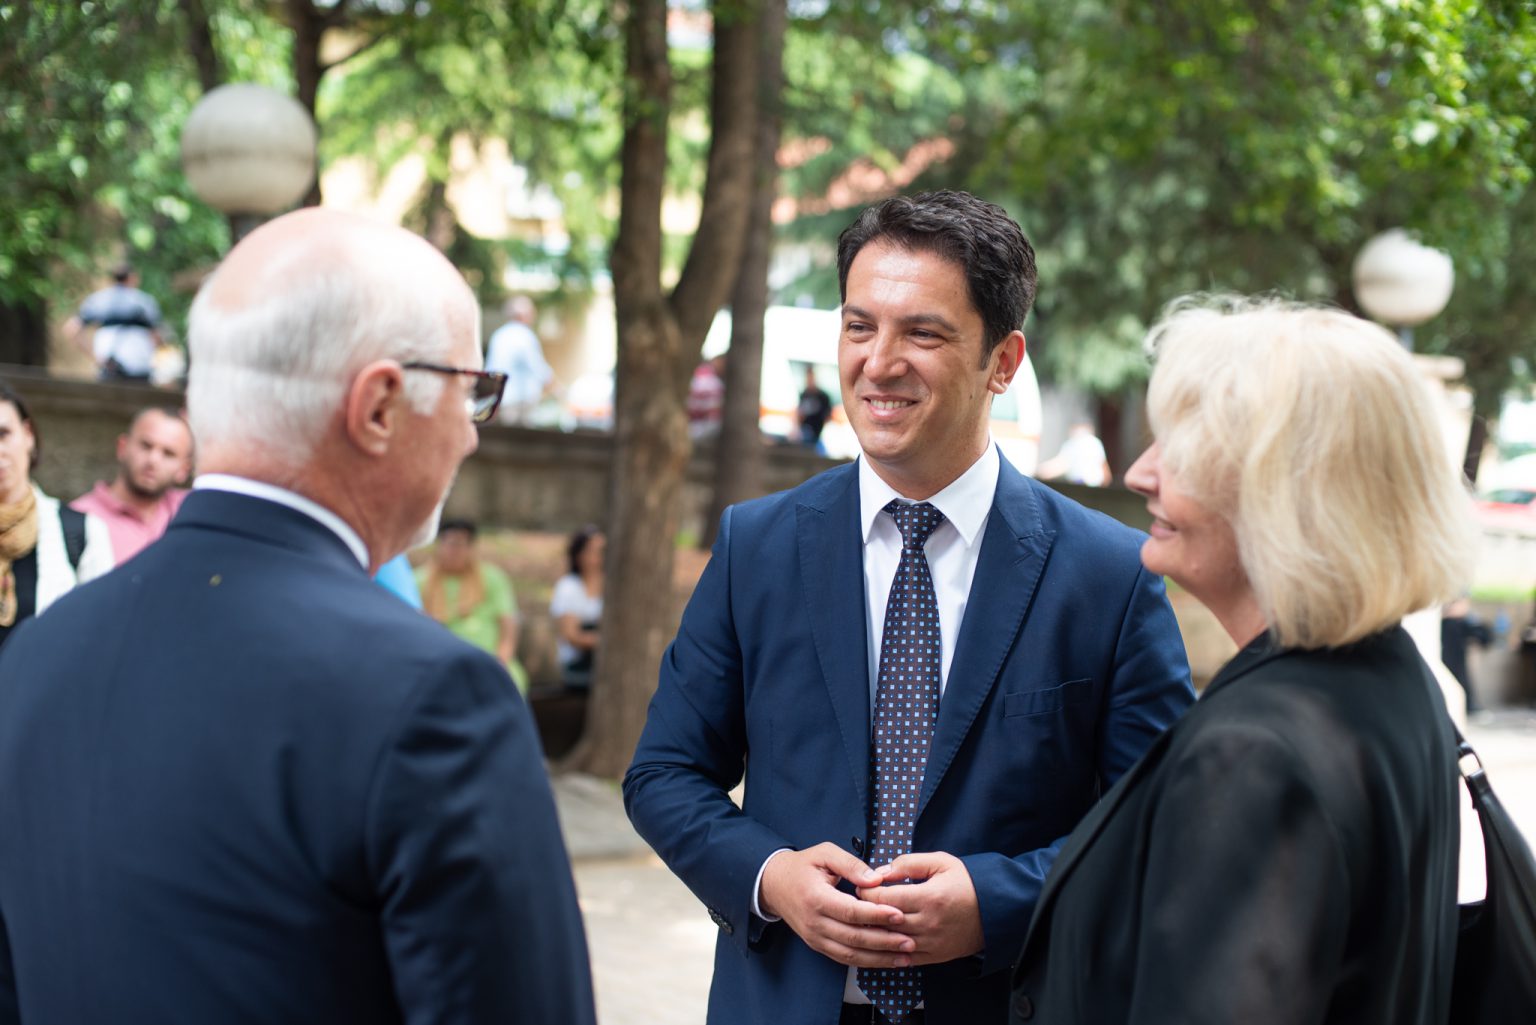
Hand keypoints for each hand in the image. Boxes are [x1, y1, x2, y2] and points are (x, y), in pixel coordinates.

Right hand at [759, 842, 915, 967]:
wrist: (774, 885)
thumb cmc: (803, 866)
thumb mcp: (825, 853)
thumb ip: (851, 864)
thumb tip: (876, 879)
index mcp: (816, 897)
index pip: (850, 911)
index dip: (876, 915)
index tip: (900, 915)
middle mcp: (815, 922)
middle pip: (853, 938)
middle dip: (884, 941)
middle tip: (910, 940)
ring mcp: (815, 937)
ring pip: (851, 955)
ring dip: (880, 958)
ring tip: (905, 956)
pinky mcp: (818, 945)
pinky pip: (845, 959)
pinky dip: (867, 962)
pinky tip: (887, 960)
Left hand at [856, 851, 984, 964]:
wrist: (996, 910)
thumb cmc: (967, 883)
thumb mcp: (941, 862)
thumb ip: (909, 863)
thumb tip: (881, 872)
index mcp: (929, 897)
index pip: (884, 898)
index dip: (867, 892)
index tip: (861, 887)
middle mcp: (928, 923)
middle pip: (884, 920)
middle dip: (866, 912)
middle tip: (856, 904)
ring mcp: (931, 943)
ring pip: (891, 941)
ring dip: (874, 933)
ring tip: (864, 922)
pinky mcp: (934, 956)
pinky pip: (904, 957)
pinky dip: (888, 951)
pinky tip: (880, 941)